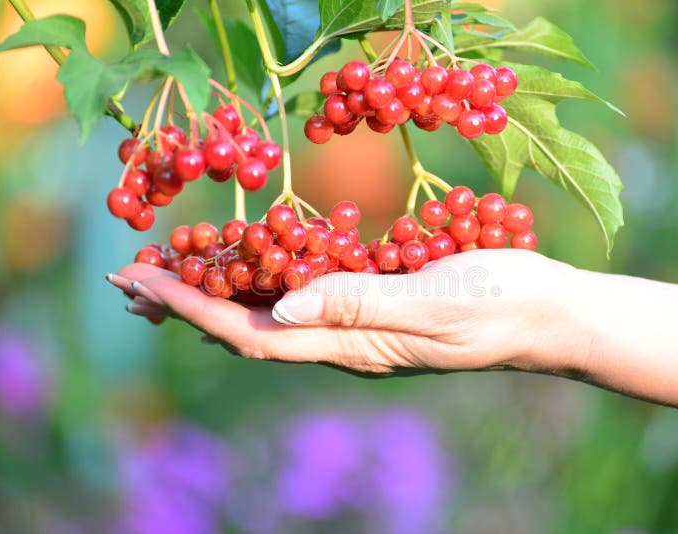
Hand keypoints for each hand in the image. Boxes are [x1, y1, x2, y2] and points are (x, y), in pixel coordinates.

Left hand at [108, 250, 577, 375]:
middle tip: (131, 277)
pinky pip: (303, 292)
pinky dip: (263, 276)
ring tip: (168, 270)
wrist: (546, 312)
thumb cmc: (500, 305)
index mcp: (352, 346)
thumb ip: (359, 303)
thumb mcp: (433, 303)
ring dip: (216, 289)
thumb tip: (282, 306)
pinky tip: (246, 261)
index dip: (195, 306)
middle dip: (187, 302)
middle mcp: (343, 340)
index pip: (253, 333)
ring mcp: (357, 324)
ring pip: (270, 311)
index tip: (144, 280)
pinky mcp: (373, 302)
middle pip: (247, 327)